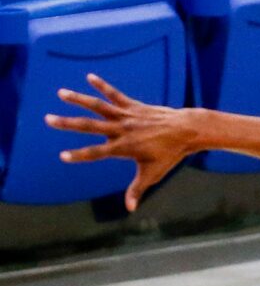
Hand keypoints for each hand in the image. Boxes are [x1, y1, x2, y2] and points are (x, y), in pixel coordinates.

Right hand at [45, 73, 196, 210]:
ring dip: (78, 99)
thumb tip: (129, 208)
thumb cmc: (169, 154)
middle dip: (67, 123)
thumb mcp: (152, 174)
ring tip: (61, 92)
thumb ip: (137, 189)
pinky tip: (90, 77)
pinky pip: (115, 94)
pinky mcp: (133, 106)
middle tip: (48, 119)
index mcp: (123, 147)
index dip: (79, 155)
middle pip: (90, 126)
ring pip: (98, 105)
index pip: (96, 153)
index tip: (62, 156)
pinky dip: (102, 85)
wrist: (186, 130)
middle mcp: (122, 129)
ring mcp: (126, 115)